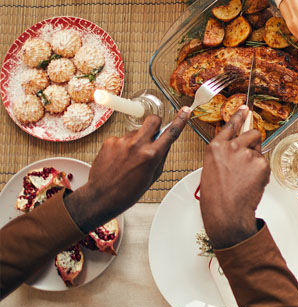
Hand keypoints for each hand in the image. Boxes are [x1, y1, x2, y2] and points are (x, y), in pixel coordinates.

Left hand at [66, 108, 190, 229]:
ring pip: (135, 132)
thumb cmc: (129, 190)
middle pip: (152, 120)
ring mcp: (122, 142)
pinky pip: (121, 139)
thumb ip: (161, 156)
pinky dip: (121, 146)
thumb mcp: (153, 175)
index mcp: (152, 155)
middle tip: (152, 133)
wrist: (103, 196)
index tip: (185, 110)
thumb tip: (165, 142)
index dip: (180, 120)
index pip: (171, 132)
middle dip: (155, 124)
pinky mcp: (109, 141)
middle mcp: (137, 145)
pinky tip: (118, 159)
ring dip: (135, 141)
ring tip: (128, 159)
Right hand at [199, 119, 267, 248]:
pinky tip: (250, 182)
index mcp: (216, 147)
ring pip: (259, 150)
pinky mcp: (261, 163)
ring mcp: (247, 154)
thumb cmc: (216, 195)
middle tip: (249, 156)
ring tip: (244, 177)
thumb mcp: (212, 167)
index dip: (239, 116)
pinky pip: (264, 164)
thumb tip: (236, 148)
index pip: (230, 125)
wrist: (226, 211)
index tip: (245, 108)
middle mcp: (232, 146)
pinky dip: (261, 172)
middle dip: (254, 142)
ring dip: (256, 160)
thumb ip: (224, 154)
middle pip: (252, 133)